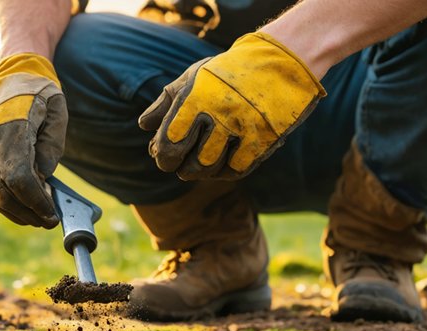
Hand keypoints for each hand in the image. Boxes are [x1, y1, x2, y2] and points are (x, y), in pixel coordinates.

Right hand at [0, 54, 66, 227]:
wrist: (11, 73)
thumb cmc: (40, 92)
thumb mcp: (58, 112)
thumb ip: (52, 147)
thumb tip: (42, 179)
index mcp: (9, 125)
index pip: (18, 175)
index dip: (35, 200)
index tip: (52, 214)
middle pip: (2, 190)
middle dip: (27, 211)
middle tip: (48, 221)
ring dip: (13, 212)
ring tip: (36, 217)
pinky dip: (0, 203)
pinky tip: (19, 207)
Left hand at [139, 32, 324, 180]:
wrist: (281, 62)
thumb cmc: (230, 73)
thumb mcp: (195, 77)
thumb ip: (167, 101)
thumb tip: (144, 126)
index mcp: (195, 97)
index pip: (169, 143)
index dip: (162, 156)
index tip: (163, 156)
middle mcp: (218, 114)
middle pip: (189, 163)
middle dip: (180, 168)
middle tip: (180, 167)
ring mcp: (242, 128)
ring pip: (211, 169)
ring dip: (202, 172)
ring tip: (200, 165)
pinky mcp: (263, 139)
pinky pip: (237, 169)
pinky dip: (225, 171)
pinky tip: (221, 163)